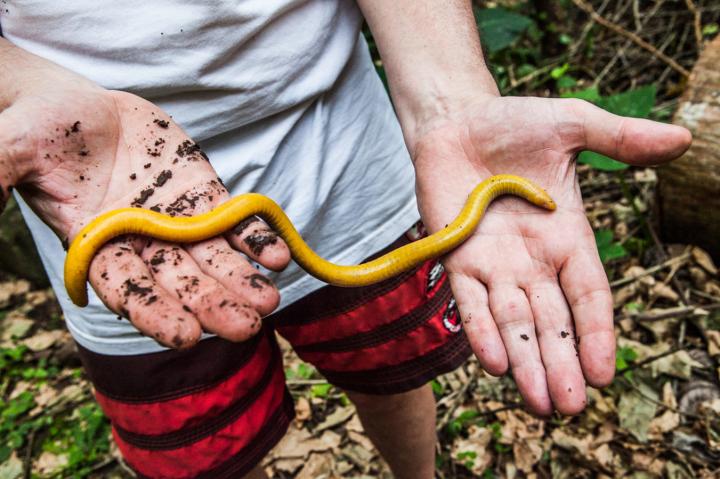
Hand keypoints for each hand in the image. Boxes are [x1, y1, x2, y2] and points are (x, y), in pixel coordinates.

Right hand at [0, 65, 289, 348]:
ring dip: (242, 279)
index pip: (127, 289)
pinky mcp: (202, 195)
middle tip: (246, 328)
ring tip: (270, 298)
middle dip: (211, 304)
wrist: (79, 106)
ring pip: (213, 258)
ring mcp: (176, 220)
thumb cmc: (39, 130)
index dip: (155, 311)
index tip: (184, 336)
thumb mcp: (9, 150)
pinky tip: (278, 255)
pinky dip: (255, 238)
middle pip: (181, 282)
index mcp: (96, 247)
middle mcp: (142, 243)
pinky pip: (233, 220)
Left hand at [411, 94, 690, 414]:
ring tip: (538, 403)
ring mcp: (493, 264)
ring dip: (524, 362)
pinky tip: (493, 365)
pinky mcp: (456, 258)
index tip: (605, 373)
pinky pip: (469, 302)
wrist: (456, 121)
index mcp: (567, 236)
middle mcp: (532, 260)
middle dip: (560, 363)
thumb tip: (683, 138)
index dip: (597, 333)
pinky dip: (480, 332)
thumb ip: (618, 138)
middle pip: (551, 321)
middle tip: (570, 408)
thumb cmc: (513, 124)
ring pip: (513, 323)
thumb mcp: (572, 125)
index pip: (588, 295)